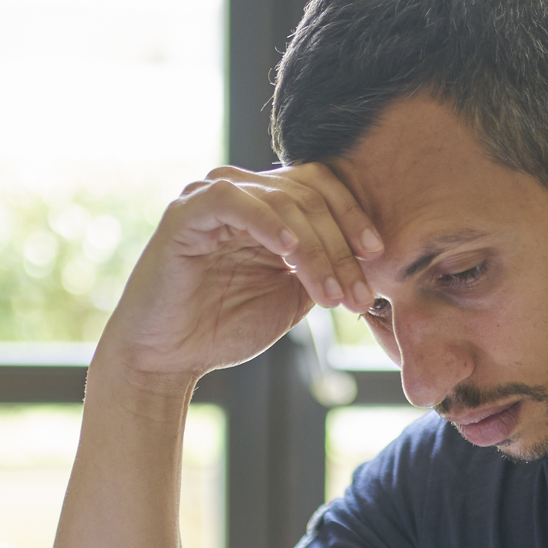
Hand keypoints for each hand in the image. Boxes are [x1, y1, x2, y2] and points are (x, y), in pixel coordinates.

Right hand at [100, 162, 382, 382]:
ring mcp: (211, 196)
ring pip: (282, 201)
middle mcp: (242, 192)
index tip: (379, 258)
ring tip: (330, 293)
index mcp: (267, 206)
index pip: (322, 189)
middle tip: (357, 294)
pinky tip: (290, 252)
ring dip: (316, 249)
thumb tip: (369, 259)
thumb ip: (323, 267)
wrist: (167, 359)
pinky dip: (268, 222)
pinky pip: (235, 201)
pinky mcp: (186, 212)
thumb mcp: (292, 297)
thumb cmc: (224, 328)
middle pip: (309, 194)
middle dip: (341, 247)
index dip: (354, 218)